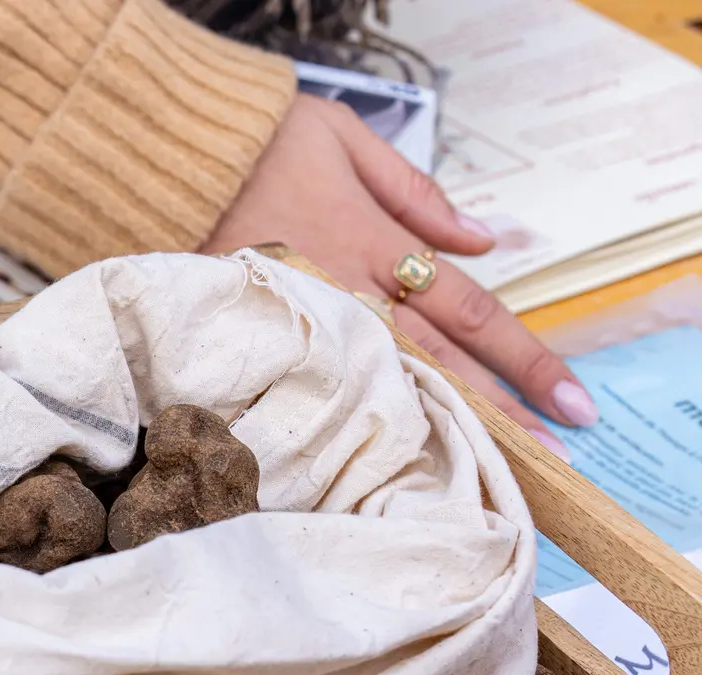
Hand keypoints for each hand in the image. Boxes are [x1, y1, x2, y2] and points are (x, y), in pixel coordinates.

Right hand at [202, 95, 595, 458]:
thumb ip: (414, 191)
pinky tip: (374, 465)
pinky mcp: (257, 343)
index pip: (469, 312)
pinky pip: (314, 391)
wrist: (161, 165)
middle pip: (436, 366)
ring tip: (478, 478)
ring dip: (433, 432)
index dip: (523, 360)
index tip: (572, 405)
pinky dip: (349, 426)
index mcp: (375, 246)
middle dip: (495, 414)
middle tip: (545, 465)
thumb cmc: (257, 146)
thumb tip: (480, 240)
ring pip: (380, 388)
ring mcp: (299, 327)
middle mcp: (346, 296)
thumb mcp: (343, 137)